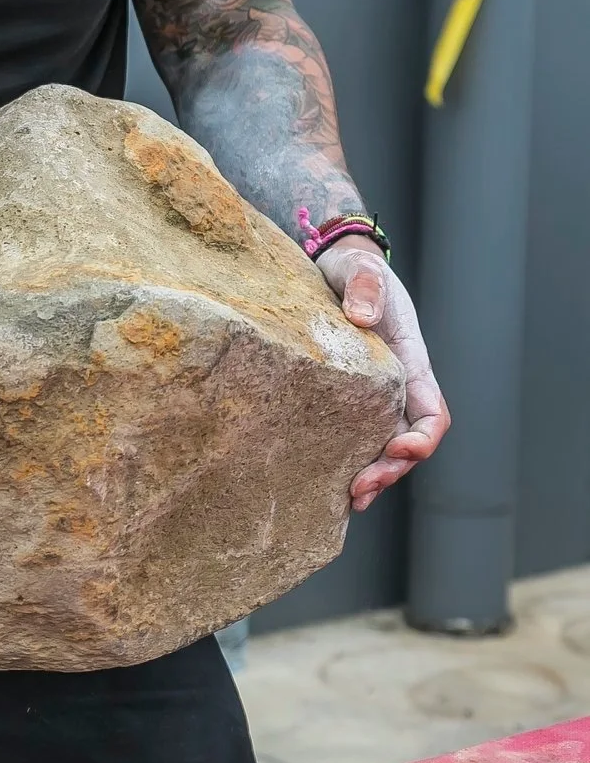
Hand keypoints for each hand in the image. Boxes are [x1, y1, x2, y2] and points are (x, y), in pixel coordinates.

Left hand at [317, 239, 449, 511]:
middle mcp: (397, 385)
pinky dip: (349, 462)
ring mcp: (372, 394)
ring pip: (383, 446)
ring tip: (350, 499)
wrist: (331, 263)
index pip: (433, 412)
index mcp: (410, 361)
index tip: (402, 449)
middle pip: (408, 441)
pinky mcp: (344, 397)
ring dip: (373, 475)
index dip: (423, 437)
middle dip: (391, 468)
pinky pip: (355, 437)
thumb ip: (366, 287)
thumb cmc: (352, 267)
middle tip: (359, 489)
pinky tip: (329, 483)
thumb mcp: (360, 269)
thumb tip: (364, 318)